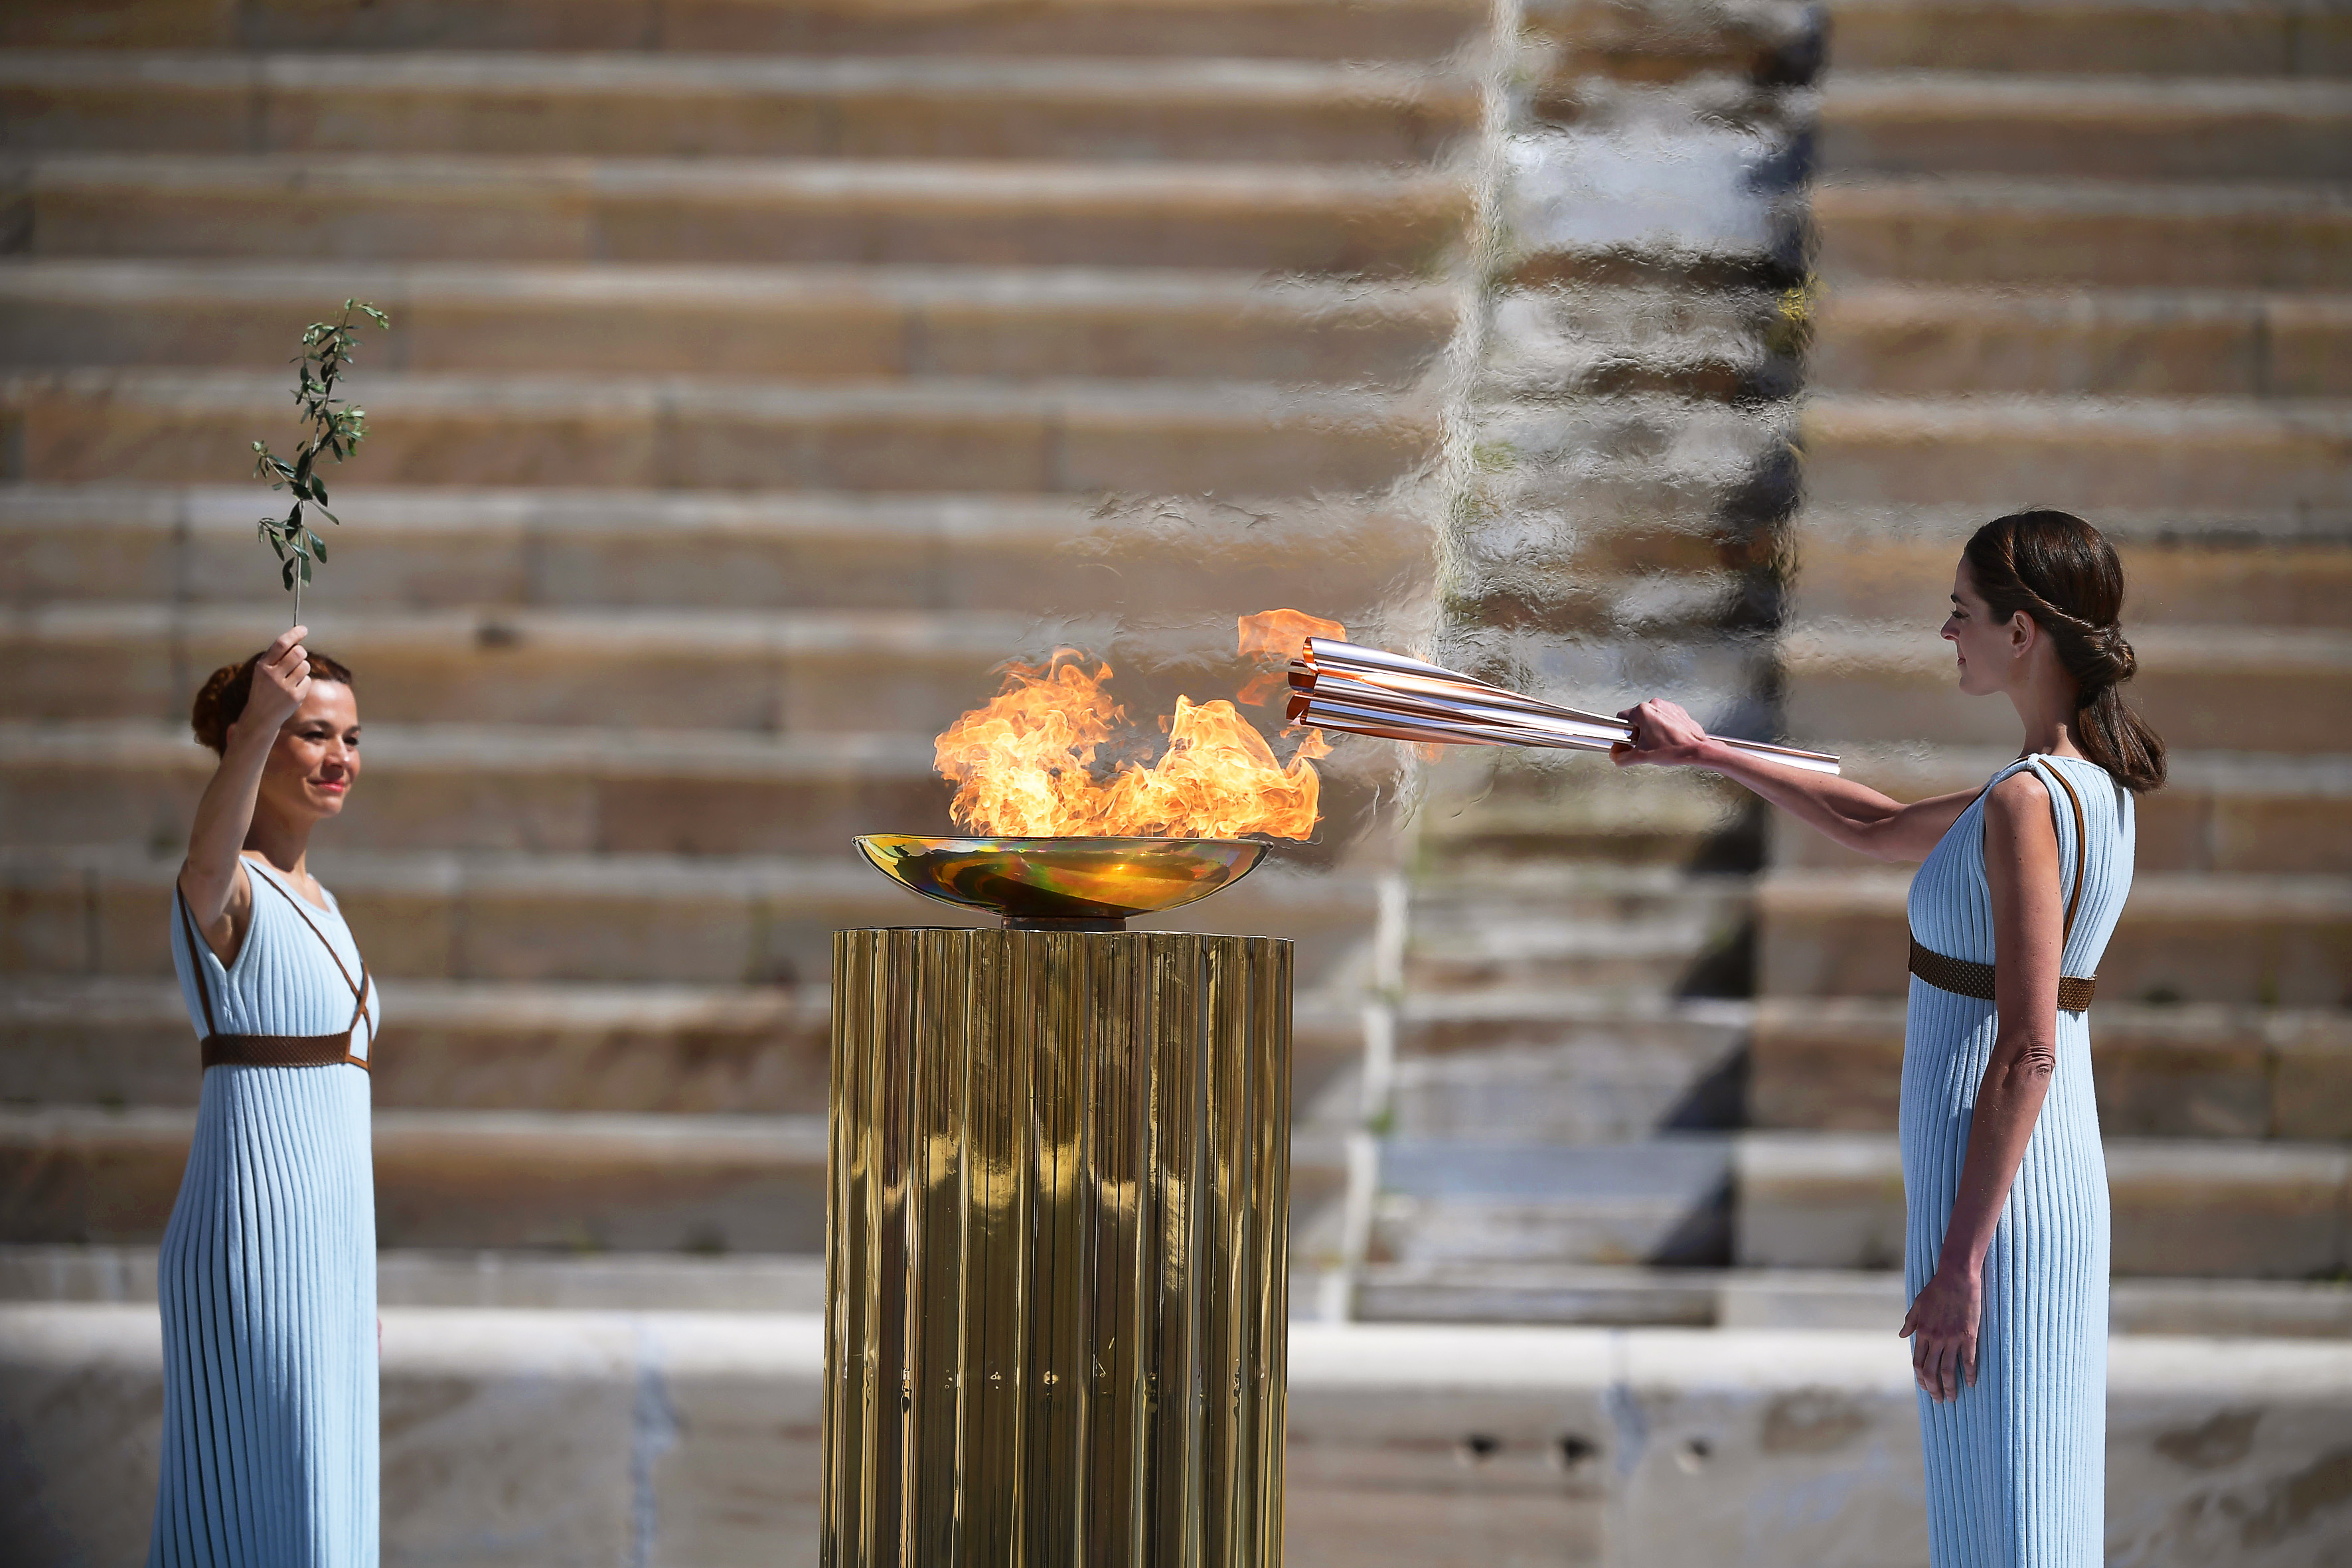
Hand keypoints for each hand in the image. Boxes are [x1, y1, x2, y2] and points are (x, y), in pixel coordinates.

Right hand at [234, 625, 311, 741]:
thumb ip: (277, 657)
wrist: (261, 715)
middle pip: (298, 653)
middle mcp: (272, 675)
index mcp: (262, 666)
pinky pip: (307, 680)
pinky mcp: (295, 696)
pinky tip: (292, 690)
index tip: (303, 629)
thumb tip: (297, 640)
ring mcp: (284, 686)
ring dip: (302, 668)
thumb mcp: (264, 671)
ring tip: (291, 677)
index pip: (281, 644)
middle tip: (297, 658)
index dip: (294, 634)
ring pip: (305, 666)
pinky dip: (302, 682)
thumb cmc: (265, 688)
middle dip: (301, 653)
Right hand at [1611, 698, 1711, 767]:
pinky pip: (1664, 718)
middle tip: (1645, 745)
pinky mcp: (1678, 711)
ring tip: (1658, 743)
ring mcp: (1668, 706)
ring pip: (1651, 718)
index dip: (1622, 732)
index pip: (1621, 718)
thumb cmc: (1674, 749)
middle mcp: (1655, 704)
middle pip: (1637, 718)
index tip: (1627, 741)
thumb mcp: (1641, 757)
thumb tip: (1616, 756)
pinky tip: (1668, 739)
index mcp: (1643, 711)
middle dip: (1638, 732)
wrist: (1697, 750)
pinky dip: (1663, 727)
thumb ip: (1622, 758)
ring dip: (1651, 729)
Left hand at [1900, 1267, 1981, 1401]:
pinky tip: (1970, 1384)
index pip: (1917, 1362)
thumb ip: (1910, 1322)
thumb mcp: (1917, 1304)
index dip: (1920, 1378)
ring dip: (1950, 1387)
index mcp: (1922, 1331)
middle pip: (1931, 1371)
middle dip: (1934, 1389)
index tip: (1924, 1388)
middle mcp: (1935, 1338)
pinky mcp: (1968, 1336)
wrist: (1956, 1278)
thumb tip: (1902, 1335)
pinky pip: (1968, 1361)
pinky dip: (1969, 1374)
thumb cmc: (1936, 1289)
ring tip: (1952, 1398)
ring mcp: (1951, 1338)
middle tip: (1939, 1400)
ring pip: (1948, 1370)